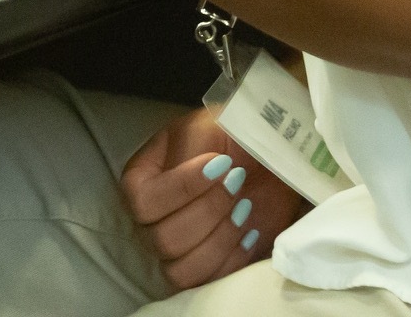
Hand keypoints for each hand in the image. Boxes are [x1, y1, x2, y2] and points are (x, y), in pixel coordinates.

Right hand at [120, 105, 306, 288]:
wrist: (269, 163)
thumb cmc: (231, 138)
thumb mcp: (206, 126)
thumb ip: (190, 149)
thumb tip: (200, 175)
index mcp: (141, 181)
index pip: (144, 201)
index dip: (183, 188)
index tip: (221, 164)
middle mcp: (152, 221)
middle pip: (163, 240)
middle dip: (208, 213)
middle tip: (237, 184)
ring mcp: (178, 249)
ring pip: (180, 271)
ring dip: (219, 241)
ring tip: (244, 211)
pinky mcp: (207, 268)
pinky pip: (208, 283)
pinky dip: (232, 260)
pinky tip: (251, 232)